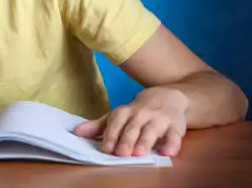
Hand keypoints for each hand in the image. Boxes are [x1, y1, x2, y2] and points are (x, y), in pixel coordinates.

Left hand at [73, 87, 188, 156]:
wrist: (167, 97)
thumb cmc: (137, 112)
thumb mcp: (117, 116)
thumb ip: (98, 126)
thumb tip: (76, 132)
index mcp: (125, 112)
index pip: (116, 122)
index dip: (111, 135)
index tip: (106, 149)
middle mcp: (142, 114)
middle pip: (133, 128)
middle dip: (127, 140)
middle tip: (121, 153)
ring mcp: (159, 120)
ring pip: (152, 131)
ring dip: (145, 142)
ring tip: (139, 153)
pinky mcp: (175, 127)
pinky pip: (174, 136)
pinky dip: (172, 144)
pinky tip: (167, 152)